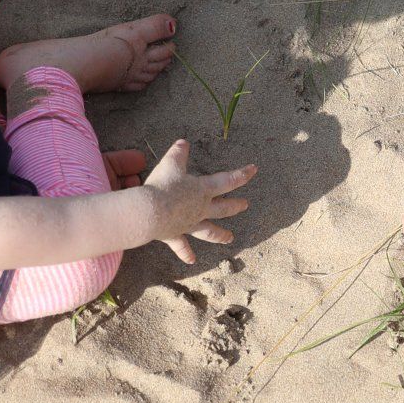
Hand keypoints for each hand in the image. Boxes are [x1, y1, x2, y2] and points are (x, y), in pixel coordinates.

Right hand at [142, 139, 255, 263]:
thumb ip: (178, 152)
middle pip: (223, 208)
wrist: (149, 212)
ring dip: (220, 235)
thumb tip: (183, 142)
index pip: (228, 180)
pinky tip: (192, 260)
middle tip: (245, 205)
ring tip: (230, 238)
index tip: (254, 170)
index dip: (242, 174)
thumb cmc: (163, 186)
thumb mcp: (170, 163)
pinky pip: (182, 246)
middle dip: (235, 205)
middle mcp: (200, 209)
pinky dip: (186, 253)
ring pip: (209, 231)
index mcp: (202, 190)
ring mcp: (189, 224)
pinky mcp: (175, 235)